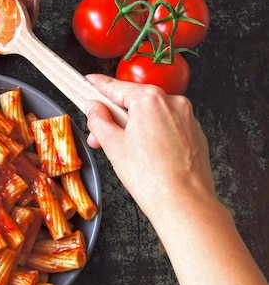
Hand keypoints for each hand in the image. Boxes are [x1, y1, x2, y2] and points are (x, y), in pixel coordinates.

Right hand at [84, 74, 214, 219]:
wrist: (184, 203)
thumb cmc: (151, 176)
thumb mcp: (112, 145)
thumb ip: (99, 121)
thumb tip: (93, 108)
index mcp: (150, 99)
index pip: (117, 87)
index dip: (98, 85)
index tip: (89, 82)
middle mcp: (173, 102)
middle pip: (135, 102)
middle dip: (114, 117)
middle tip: (98, 136)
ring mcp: (188, 118)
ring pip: (152, 115)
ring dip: (133, 127)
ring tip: (122, 152)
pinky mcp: (195, 134)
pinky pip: (167, 127)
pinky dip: (153, 135)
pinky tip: (144, 156)